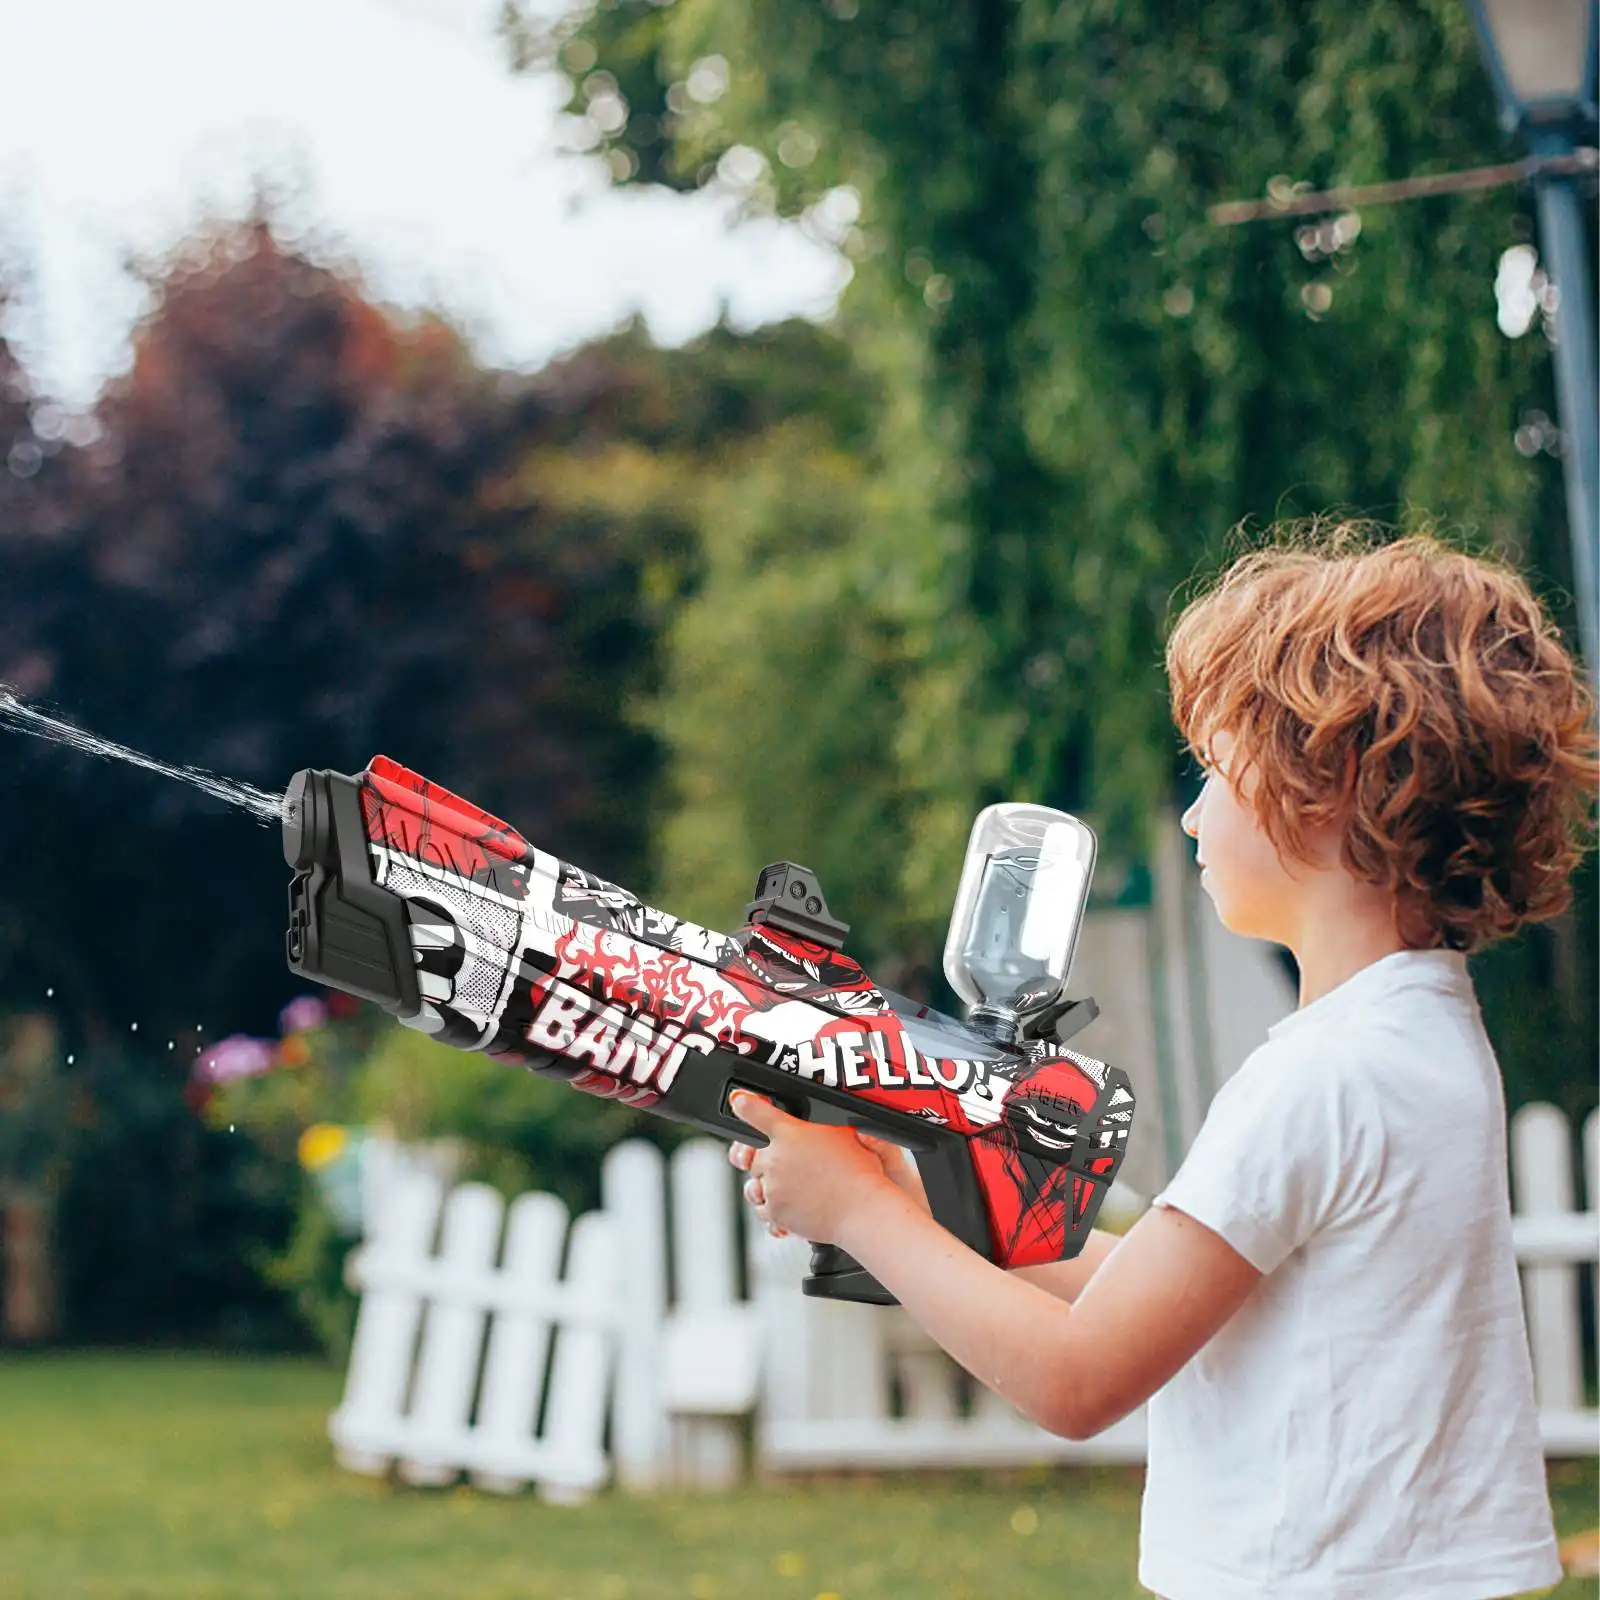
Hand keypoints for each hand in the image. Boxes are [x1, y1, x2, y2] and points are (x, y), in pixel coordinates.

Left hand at [727, 1123, 929, 1226]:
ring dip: (769, 1186)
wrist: (862, 1210)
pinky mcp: (774, 1211)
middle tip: (794, 1168)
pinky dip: (776, 1208)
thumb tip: (815, 1116)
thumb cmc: (859, 1173)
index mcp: (790, 1133)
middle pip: (755, 1156)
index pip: (756, 1112)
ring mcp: (773, 1186)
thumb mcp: (844, 1132)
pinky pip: (763, 1209)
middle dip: (770, 1161)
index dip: (745, 1105)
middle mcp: (776, 1158)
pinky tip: (795, 1205)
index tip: (739, 1101)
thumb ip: (821, 1122)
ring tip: (794, 1189)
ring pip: (756, 1184)